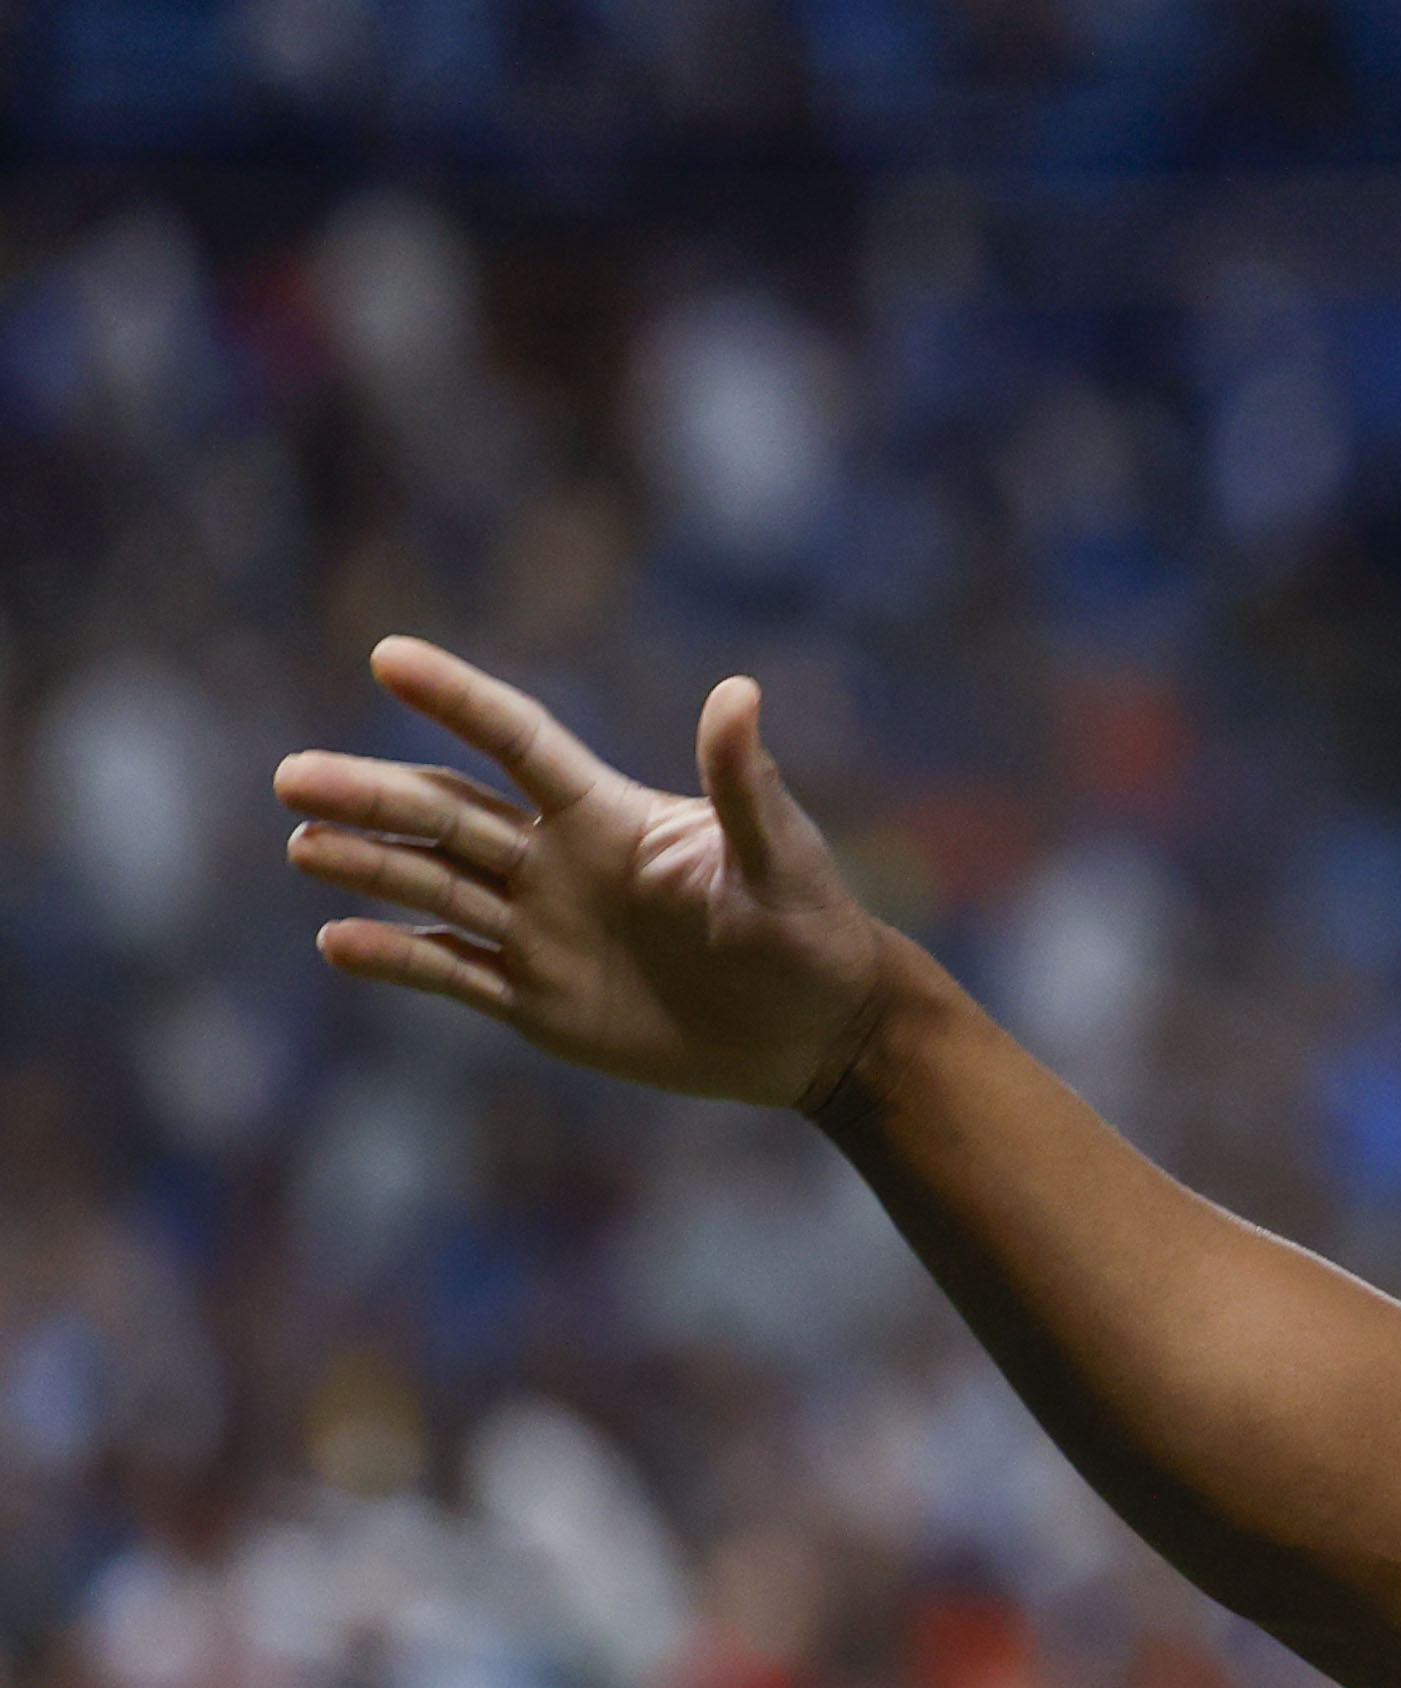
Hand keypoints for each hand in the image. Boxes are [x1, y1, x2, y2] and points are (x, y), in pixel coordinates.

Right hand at [280, 639, 896, 1109]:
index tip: (389, 656)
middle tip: (294, 777)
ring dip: (368, 866)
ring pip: (434, 888)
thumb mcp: (780, 858)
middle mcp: (558, 862)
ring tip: (302, 845)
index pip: (517, 742)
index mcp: (608, 815)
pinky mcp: (538, 1000)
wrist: (818, 1031)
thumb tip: (738, 692)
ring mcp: (541, 930)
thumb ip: (743, 784)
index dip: (458, 699)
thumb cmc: (812, 930)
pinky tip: (337, 942)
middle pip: (449, 814)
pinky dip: (397, 960)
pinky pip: (453, 974)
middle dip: (373, 794)